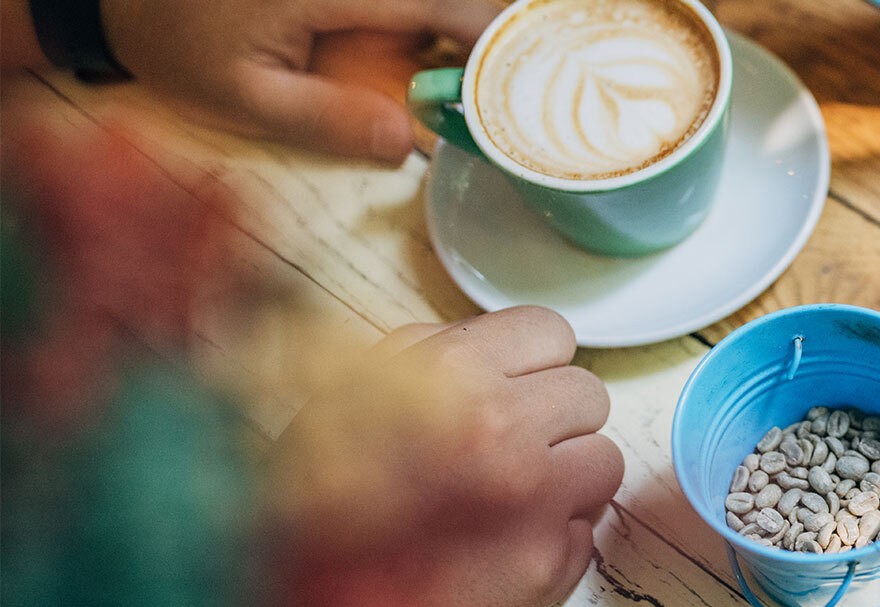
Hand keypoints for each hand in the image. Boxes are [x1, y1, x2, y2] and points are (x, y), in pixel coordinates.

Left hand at [98, 0, 500, 162]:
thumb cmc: (175, 42)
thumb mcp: (241, 97)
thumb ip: (327, 118)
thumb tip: (407, 142)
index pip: (439, 5)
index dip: (491, 42)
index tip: (526, 81)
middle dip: (490, 27)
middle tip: (520, 79)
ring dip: (460, 20)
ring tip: (489, 67)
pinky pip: (402, 0)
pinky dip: (430, 17)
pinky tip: (441, 45)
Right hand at [270, 306, 621, 606]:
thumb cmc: (308, 503)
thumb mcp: (349, 393)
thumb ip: (428, 357)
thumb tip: (499, 350)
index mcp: (450, 375)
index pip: (551, 332)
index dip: (530, 363)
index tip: (509, 389)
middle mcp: (501, 429)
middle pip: (588, 394)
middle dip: (553, 420)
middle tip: (504, 451)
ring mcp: (533, 500)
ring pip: (602, 460)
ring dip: (565, 478)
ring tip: (503, 501)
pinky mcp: (546, 565)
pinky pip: (586, 528)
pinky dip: (555, 535)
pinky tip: (498, 547)